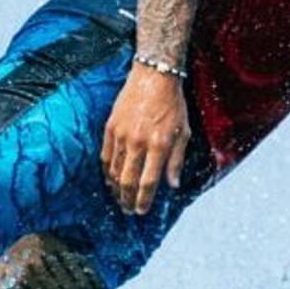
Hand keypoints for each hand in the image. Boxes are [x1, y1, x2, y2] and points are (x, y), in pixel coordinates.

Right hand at [99, 64, 191, 216]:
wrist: (153, 77)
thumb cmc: (172, 105)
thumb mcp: (183, 133)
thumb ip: (176, 161)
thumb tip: (173, 185)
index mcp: (159, 145)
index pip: (148, 182)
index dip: (144, 200)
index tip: (141, 211)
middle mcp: (138, 142)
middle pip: (128, 180)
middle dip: (127, 200)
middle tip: (128, 210)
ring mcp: (122, 135)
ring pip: (114, 170)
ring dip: (116, 188)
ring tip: (119, 198)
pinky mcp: (111, 127)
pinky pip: (105, 155)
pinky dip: (107, 170)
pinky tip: (110, 178)